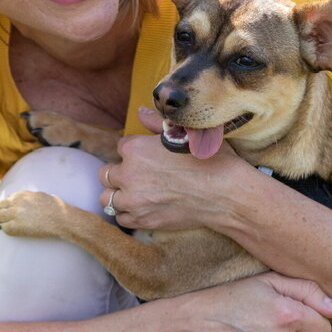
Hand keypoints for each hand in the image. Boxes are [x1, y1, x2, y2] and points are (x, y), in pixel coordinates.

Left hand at [98, 107, 244, 230]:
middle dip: (119, 173)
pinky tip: (141, 208)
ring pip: (107, 198)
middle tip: (137, 176)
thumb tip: (140, 112)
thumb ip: (156, 123)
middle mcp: (128, 174)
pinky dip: (127, 214)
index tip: (146, 158)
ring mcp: (133, 200)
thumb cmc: (209, 160)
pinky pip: (120, 218)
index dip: (133, 152)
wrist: (225, 193)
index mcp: (134, 148)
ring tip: (135, 194)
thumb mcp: (185, 134)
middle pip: (106, 174)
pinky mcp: (142, 220)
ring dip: (119, 194)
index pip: (120, 147)